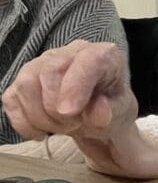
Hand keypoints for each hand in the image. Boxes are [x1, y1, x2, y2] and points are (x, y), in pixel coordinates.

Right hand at [3, 40, 136, 144]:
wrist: (95, 119)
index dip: (76, 85)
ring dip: (41, 117)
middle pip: (49, 71)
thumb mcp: (120, 114)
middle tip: (74, 125)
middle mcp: (69, 52)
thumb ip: (111, 112)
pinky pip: (12, 100)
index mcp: (102, 55)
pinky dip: (25, 123)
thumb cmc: (110, 110)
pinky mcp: (22, 82)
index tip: (70, 112)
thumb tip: (98, 111)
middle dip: (57, 108)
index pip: (88, 59)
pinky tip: (42, 131)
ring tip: (62, 126)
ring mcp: (42, 64)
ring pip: (25, 84)